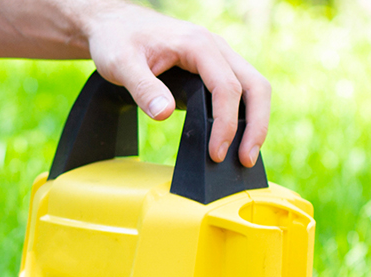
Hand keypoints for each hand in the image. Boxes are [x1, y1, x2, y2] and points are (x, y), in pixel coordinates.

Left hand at [82, 2, 270, 166]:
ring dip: (254, 121)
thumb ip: (143, 89)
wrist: (114, 23)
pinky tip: (235, 135)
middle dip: (256, 125)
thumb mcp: (121, 64)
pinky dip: (244, 112)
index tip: (216, 152)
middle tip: (246, 159)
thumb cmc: (117, 39)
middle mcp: (215, 47)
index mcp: (197, 44)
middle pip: (255, 86)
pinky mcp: (213, 65)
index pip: (226, 87)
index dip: (226, 124)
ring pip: (253, 86)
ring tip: (244, 154)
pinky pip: (240, 87)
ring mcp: (217, 55)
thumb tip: (164, 114)